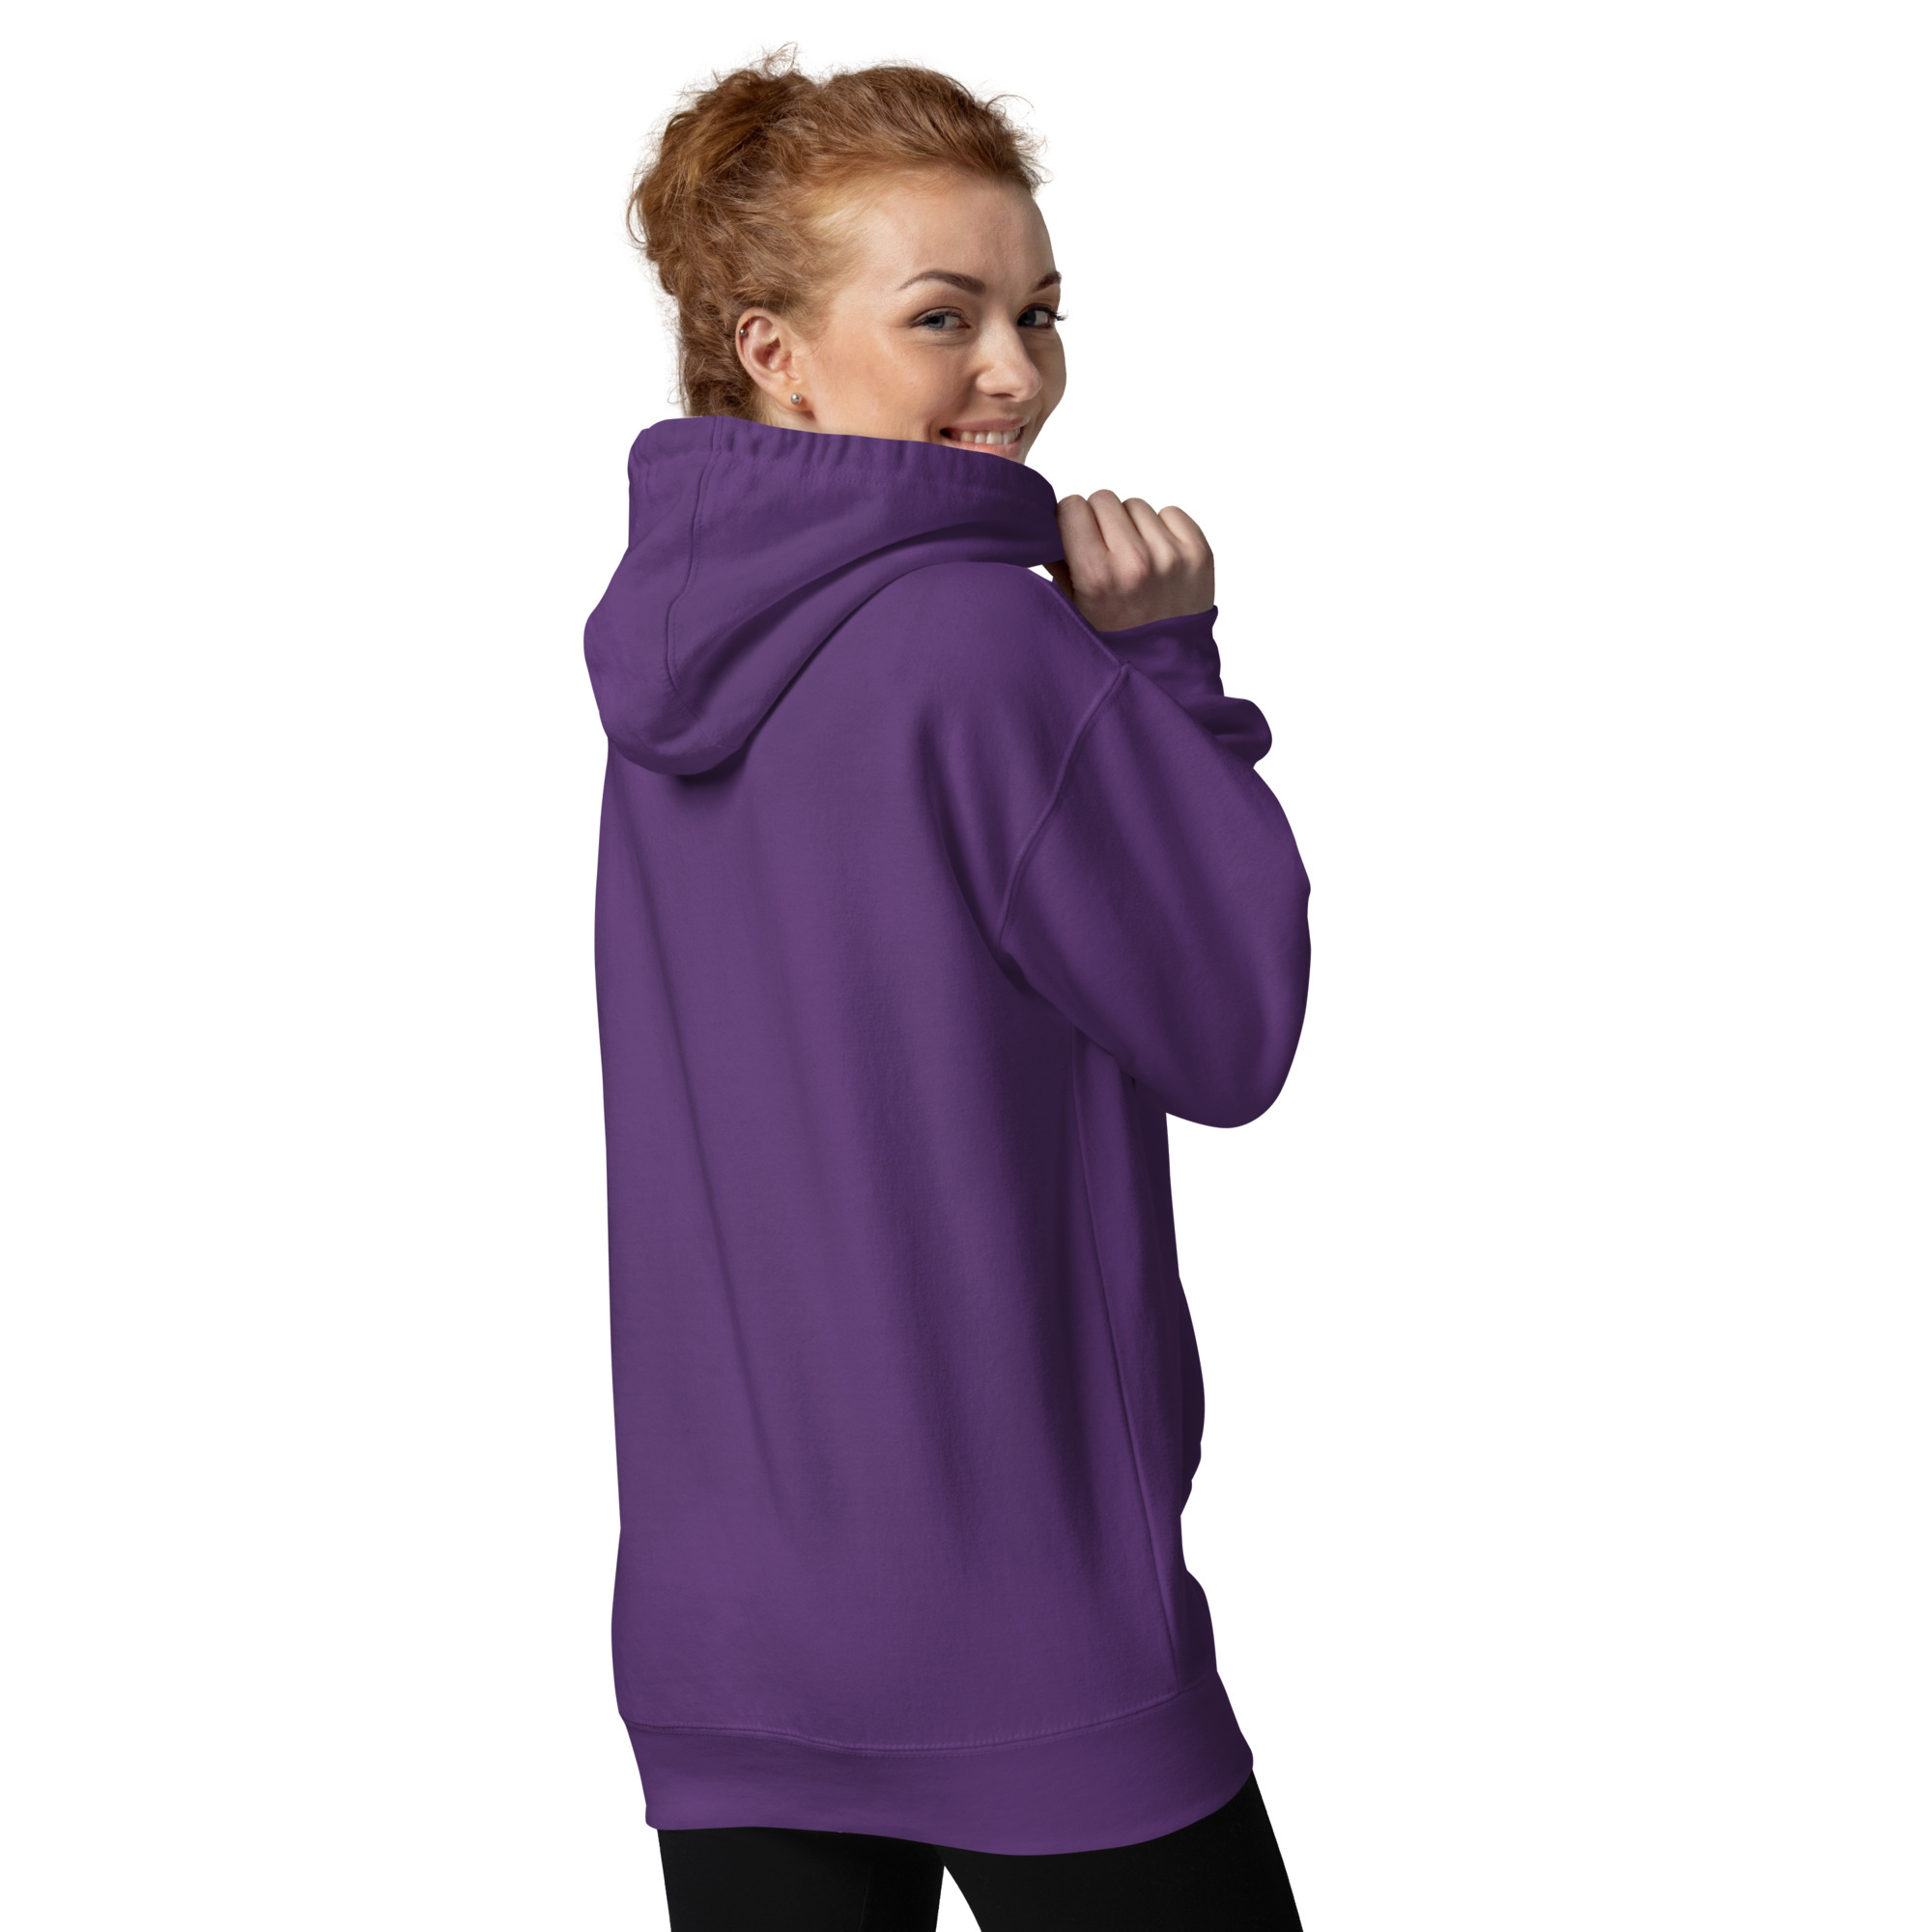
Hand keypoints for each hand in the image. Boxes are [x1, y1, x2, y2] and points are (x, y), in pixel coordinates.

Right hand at [1047, 491, 1214, 632]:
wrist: (1165, 669)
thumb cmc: (1113, 638)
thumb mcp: (1071, 607)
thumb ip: (1056, 560)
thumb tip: (1045, 520)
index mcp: (1097, 575)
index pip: (1072, 507)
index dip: (1070, 521)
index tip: (1075, 537)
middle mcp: (1135, 561)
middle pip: (1103, 499)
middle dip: (1099, 520)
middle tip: (1106, 551)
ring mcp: (1171, 556)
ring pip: (1136, 505)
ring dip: (1131, 526)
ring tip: (1134, 560)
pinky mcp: (1199, 553)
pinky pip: (1171, 512)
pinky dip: (1162, 529)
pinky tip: (1158, 558)